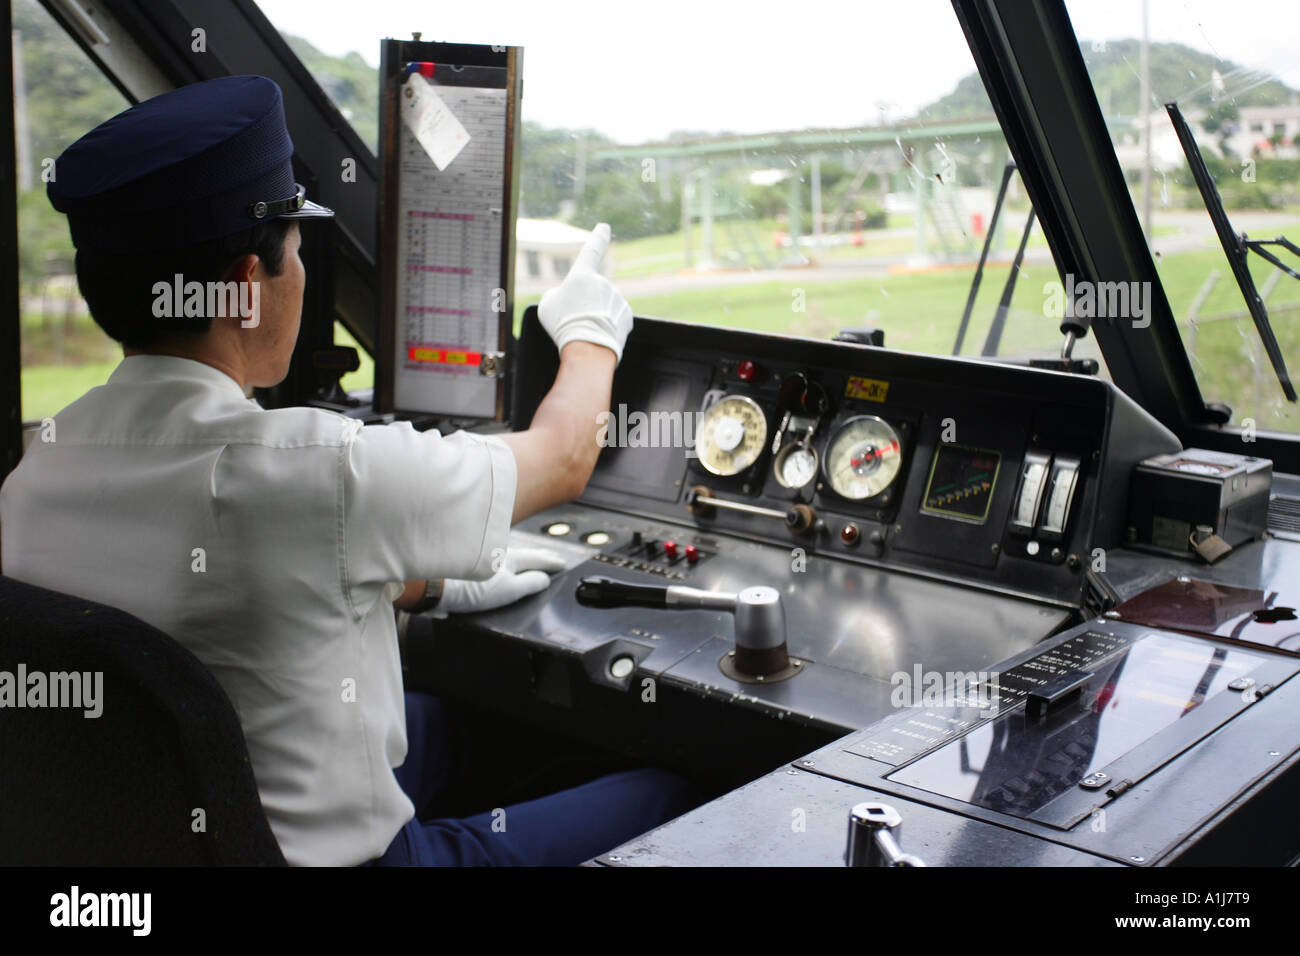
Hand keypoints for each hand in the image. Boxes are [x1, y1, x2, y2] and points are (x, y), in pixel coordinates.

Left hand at [439, 547, 566, 612]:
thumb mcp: (508, 590)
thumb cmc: (470, 588)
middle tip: (553, 558)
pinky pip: (498, 562)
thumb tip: (544, 578)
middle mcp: (498, 554)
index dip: (552, 563)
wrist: (434, 584)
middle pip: (525, 555)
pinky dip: (508, 564)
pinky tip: (503, 569)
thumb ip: (530, 583)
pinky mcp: (471, 566)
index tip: (563, 563)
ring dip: (524, 559)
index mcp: (511, 558)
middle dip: (540, 557)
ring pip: (511, 557)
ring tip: (532, 562)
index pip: (538, 559)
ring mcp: (484, 558)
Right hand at [538, 223, 633, 361]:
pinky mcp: (626, 315)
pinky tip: (599, 336)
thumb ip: (555, 295)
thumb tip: (565, 296)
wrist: (588, 349)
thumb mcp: (547, 306)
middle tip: (574, 321)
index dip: (597, 237)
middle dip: (584, 306)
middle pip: (591, 293)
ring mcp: (617, 298)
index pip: (591, 250)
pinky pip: (614, 319)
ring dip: (595, 317)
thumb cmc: (564, 326)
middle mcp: (603, 282)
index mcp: (582, 275)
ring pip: (603, 307)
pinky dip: (607, 327)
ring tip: (586, 331)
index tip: (604, 227)